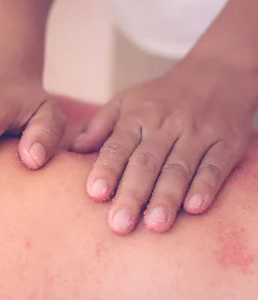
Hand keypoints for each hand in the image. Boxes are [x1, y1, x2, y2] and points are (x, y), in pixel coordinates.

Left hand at [70, 59, 256, 233]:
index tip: (95, 193)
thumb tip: (72, 149)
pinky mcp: (227, 142)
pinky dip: (205, 186)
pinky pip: (215, 166)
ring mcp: (198, 133)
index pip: (118, 146)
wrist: (217, 74)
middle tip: (119, 224)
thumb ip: (99, 126)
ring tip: (154, 225)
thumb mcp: (126, 101)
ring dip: (166, 197)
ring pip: (179, 168)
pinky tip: (194, 207)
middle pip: (146, 162)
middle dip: (132, 193)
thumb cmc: (161, 97)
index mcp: (137, 117)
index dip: (107, 169)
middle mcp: (166, 125)